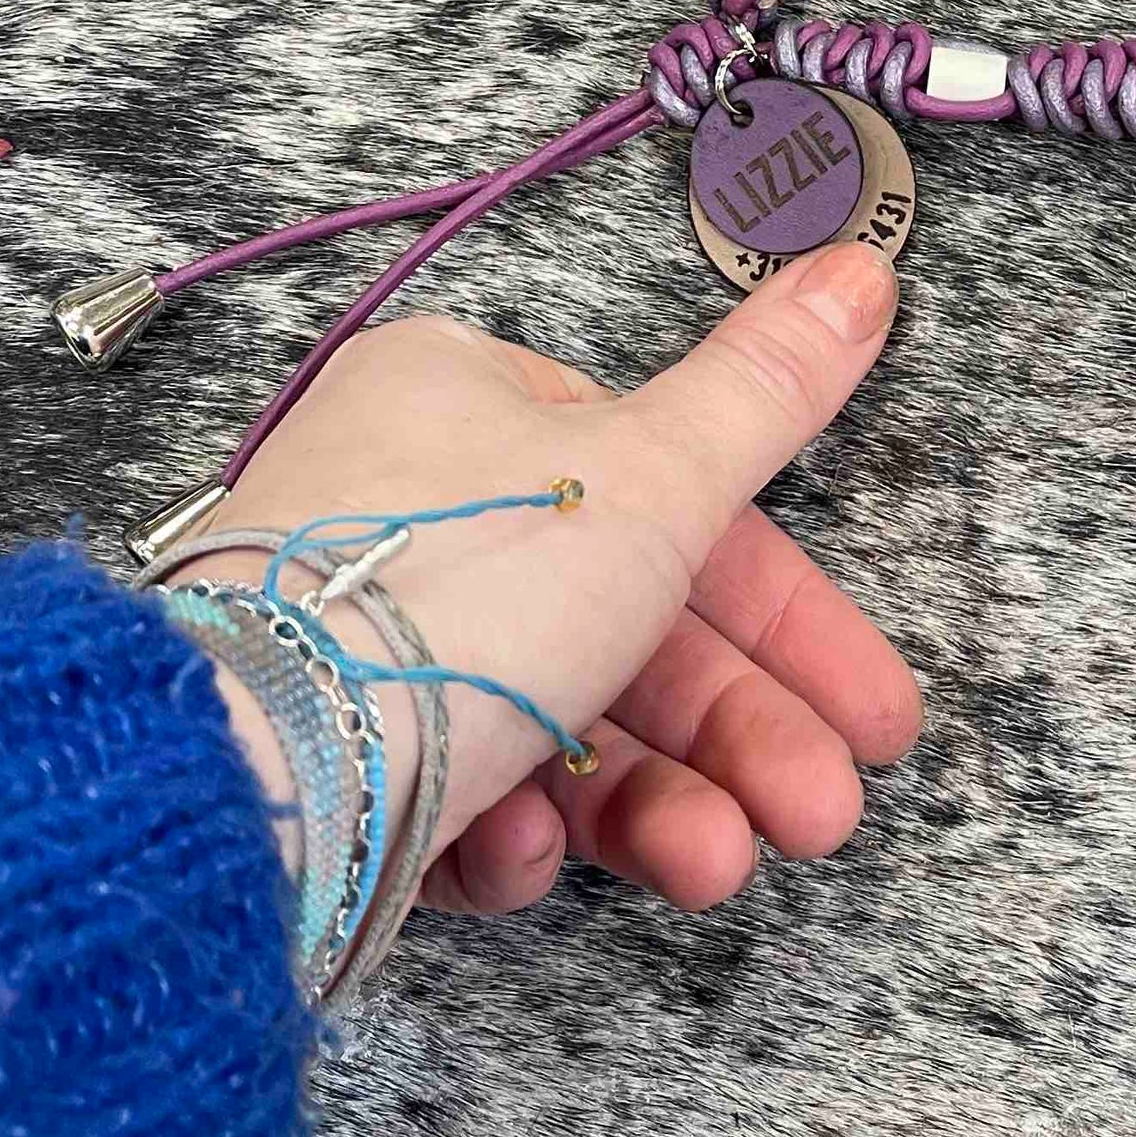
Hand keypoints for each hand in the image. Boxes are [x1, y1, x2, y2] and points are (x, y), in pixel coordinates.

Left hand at [184, 238, 917, 918]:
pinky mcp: (333, 758)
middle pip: (624, 628)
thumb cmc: (456, 593)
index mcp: (466, 404)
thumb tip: (859, 271)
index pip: (669, 499)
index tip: (872, 714)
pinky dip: (512, 830)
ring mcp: (363, 640)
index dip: (788, 616)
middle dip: (735, 737)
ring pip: (554, 723)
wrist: (263, 772)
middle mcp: (408, 511)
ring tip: (708, 866)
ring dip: (653, 801)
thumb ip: (765, 391)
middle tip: (821, 818)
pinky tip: (520, 853)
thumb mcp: (653, 477)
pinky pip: (457, 788)